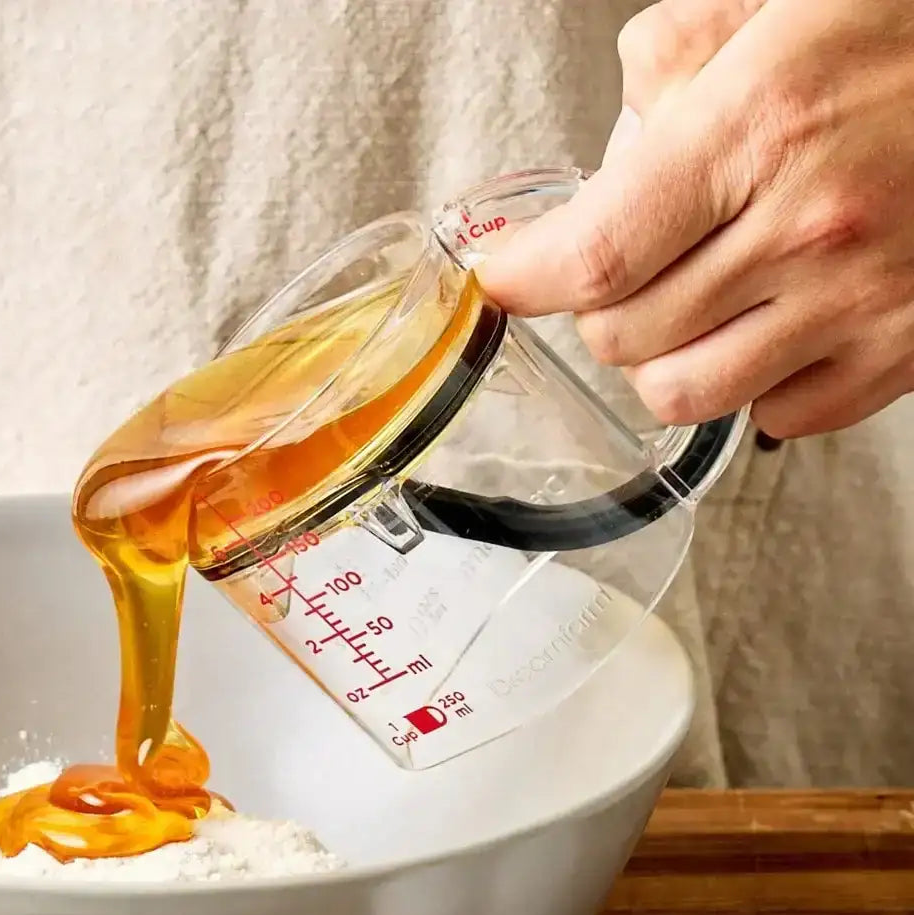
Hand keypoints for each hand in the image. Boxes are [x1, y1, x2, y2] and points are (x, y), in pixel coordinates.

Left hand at [479, 0, 913, 437]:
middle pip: (622, 336)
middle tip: (622, 268)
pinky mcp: (902, 356)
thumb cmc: (911, 29)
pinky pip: (773, 416)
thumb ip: (672, 64)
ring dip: (659, 357)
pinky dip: (746, 383)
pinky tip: (765, 328)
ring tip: (684, 307)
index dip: (524, 280)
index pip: (593, 254)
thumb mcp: (779, 3)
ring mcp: (861, 305)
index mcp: (761, 130)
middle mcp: (808, 231)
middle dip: (598, 307)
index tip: (500, 281)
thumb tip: (612, 146)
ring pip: (684, 393)